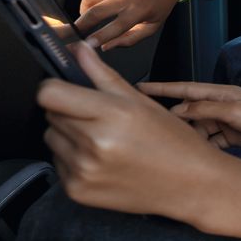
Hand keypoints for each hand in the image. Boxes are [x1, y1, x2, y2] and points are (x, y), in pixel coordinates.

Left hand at [39, 41, 219, 219]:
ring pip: (51, 139)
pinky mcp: (78, 191)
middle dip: (69, 112)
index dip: (55, 88)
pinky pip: (58, 163)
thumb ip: (103, 75)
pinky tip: (102, 161)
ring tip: (103, 142)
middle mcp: (94, 144)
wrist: (191, 185)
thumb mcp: (142, 102)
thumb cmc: (173, 142)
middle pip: (50, 115)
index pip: (49, 94)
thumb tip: (79, 50)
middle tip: (100, 119)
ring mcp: (83, 170)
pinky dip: (73, 159)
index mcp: (112, 115)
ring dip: (69, 136)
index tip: (66, 90)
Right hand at [75, 0, 194, 49]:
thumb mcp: (150, 27)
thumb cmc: (159, 4)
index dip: (97, 37)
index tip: (86, 44)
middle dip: (81, 24)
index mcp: (141, 9)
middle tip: (77, 31)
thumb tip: (105, 46)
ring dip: (85, 10)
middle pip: (95, 11)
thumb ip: (128, 39)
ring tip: (93, 14)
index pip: (114, 27)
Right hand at [147, 80, 240, 159]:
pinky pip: (211, 141)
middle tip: (155, 131)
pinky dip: (204, 147)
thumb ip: (205, 110)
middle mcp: (223, 105)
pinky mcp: (235, 138)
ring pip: (199, 129)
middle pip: (190, 112)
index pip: (185, 89)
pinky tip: (196, 155)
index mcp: (222, 93)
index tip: (139, 88)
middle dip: (174, 121)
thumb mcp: (234, 112)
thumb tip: (177, 110)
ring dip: (189, 137)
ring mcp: (229, 122)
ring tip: (175, 147)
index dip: (161, 89)